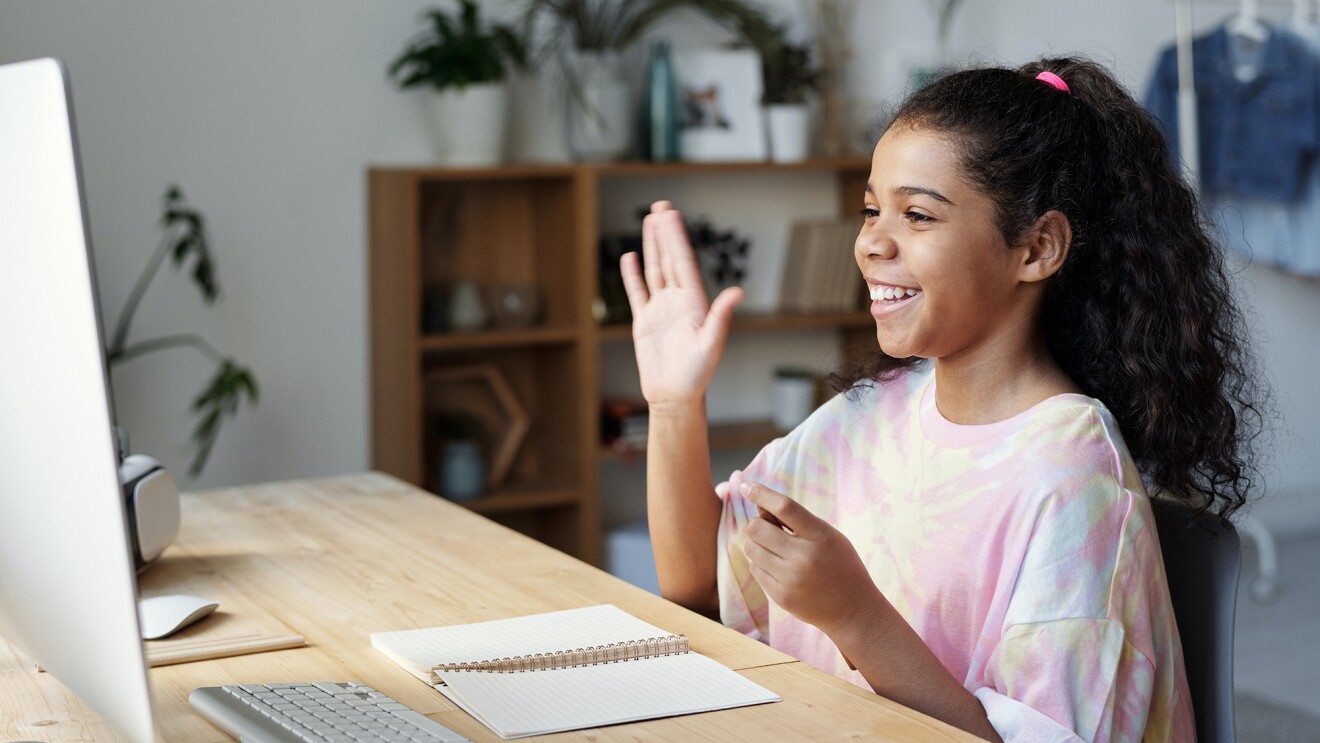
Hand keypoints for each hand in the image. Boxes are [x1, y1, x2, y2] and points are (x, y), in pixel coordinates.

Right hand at [621, 201, 742, 409]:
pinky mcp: (645, 321)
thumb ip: (721, 316)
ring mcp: (661, 309)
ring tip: (649, 222)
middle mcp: (678, 301)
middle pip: (669, 259)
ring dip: (652, 246)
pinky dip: (632, 275)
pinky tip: (631, 256)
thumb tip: (738, 291)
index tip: (671, 215)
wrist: (675, 396)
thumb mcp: (711, 344)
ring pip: (655, 270)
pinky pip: (637, 292)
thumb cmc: (697, 375)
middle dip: (666, 233)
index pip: (683, 262)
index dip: (677, 237)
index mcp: (694, 302)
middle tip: (661, 206)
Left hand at [740, 479, 883, 636]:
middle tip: (771, 530)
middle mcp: (804, 557)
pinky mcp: (781, 596)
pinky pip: (755, 569)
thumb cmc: (840, 565)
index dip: (762, 493)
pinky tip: (780, 568)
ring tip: (778, 551)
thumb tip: (759, 506)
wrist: (852, 610)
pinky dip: (762, 564)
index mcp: (821, 535)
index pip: (785, 507)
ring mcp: (791, 578)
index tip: (745, 485)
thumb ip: (795, 521)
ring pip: (751, 549)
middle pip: (758, 528)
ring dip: (758, 545)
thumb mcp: (827, 535)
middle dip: (758, 525)